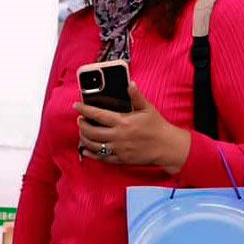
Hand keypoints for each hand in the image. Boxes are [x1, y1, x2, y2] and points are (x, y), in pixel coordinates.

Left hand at [76, 84, 191, 175]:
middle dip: (82, 125)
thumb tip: (130, 84)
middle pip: (91, 132)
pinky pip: (102, 158)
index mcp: (123, 121)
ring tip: (82, 132)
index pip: (98, 115)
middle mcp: (118, 136)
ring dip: (84, 138)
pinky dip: (91, 154)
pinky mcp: (121, 159)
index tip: (76, 106)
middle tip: (80, 120)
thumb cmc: (157, 126)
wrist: (166, 147)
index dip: (85, 110)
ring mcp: (118, 149)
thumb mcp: (147, 108)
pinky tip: (86, 150)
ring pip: (94, 145)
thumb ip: (136, 96)